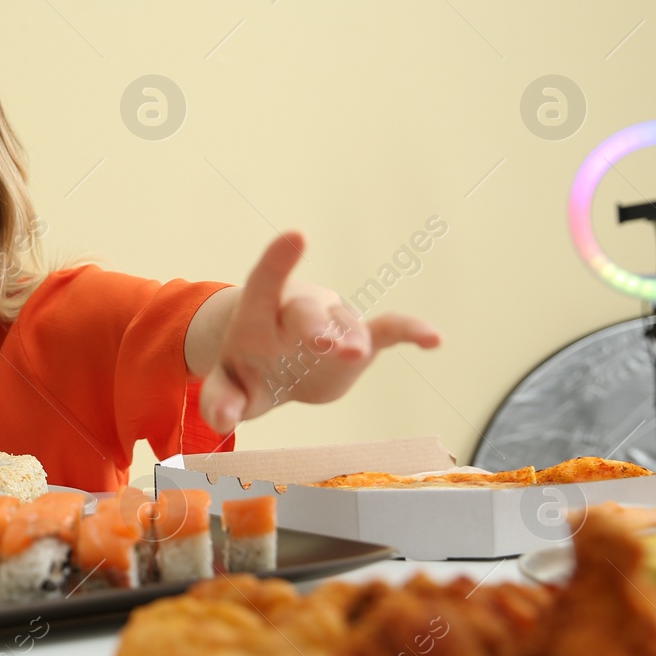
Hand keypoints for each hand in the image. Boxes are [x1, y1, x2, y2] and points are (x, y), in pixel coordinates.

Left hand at [198, 232, 440, 438]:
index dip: (278, 261)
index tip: (296, 236)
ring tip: (355, 354)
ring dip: (351, 339)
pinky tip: (433, 339)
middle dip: (316, 324)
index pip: (265, 282)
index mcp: (257, 317)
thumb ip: (221, 400)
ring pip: (345, 325)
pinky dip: (410, 332)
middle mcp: (298, 311)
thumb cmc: (245, 370)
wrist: (272, 368)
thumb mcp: (227, 387)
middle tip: (323, 343)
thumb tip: (222, 419)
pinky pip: (388, 330)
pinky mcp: (361, 342)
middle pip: (306, 310)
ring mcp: (332, 323)